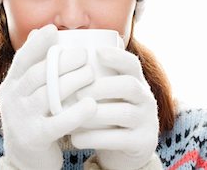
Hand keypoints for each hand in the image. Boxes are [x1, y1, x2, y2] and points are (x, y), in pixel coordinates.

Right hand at [0, 24, 96, 169]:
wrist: (25, 161)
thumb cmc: (34, 119)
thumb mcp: (26, 94)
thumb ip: (32, 67)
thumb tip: (39, 31)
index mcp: (10, 85)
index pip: (22, 59)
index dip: (37, 43)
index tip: (54, 29)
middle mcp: (11, 100)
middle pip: (38, 74)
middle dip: (62, 61)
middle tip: (84, 54)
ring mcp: (21, 119)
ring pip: (48, 94)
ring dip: (72, 82)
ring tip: (91, 74)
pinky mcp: (34, 138)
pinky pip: (58, 122)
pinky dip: (77, 113)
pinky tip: (92, 105)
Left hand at [71, 47, 158, 169]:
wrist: (122, 153)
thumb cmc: (106, 117)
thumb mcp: (105, 96)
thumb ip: (93, 81)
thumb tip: (58, 58)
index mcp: (137, 82)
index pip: (131, 64)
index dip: (116, 56)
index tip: (97, 52)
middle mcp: (146, 99)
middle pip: (129, 85)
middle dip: (101, 87)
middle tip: (78, 93)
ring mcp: (148, 121)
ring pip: (125, 113)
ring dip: (95, 114)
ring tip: (72, 116)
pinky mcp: (143, 143)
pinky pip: (120, 139)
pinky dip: (94, 138)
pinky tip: (75, 138)